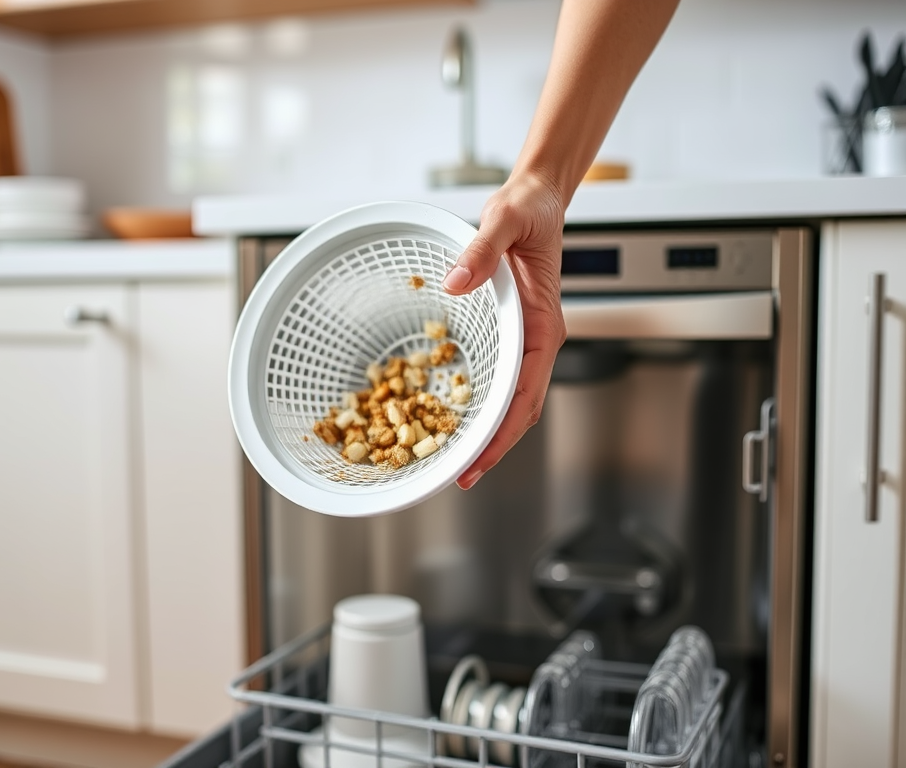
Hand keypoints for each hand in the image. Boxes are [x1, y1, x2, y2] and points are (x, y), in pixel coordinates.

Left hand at [443, 170, 567, 489]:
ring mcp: (529, 338)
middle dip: (495, 446)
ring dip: (491, 432)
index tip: (479, 460)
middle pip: (522, 409)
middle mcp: (540, 338)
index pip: (527, 393)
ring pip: (516, 399)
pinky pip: (505, 378)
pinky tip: (463, 416)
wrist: (540, 197)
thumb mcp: (505, 219)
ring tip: (460, 461)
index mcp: (544, 323)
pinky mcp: (516, 332)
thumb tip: (456, 284)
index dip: (502, 432)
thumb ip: (481, 251)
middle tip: (461, 477)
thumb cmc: (529, 209)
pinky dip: (486, 404)